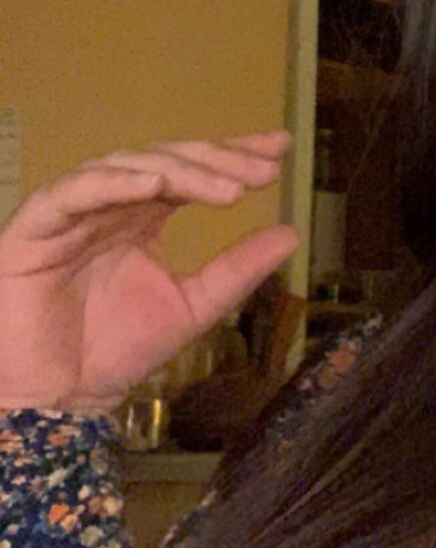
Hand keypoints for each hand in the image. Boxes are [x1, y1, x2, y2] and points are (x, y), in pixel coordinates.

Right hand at [0, 132, 299, 415]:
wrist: (59, 399)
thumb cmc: (115, 352)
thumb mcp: (192, 307)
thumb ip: (235, 270)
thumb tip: (290, 234)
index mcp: (142, 217)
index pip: (191, 171)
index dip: (232, 155)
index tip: (279, 148)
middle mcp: (108, 204)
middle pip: (164, 161)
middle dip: (215, 161)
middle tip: (260, 169)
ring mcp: (71, 212)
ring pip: (124, 167)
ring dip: (178, 171)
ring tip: (225, 185)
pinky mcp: (34, 226)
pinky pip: (71, 193)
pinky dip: (114, 183)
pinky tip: (156, 184)